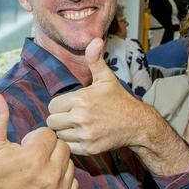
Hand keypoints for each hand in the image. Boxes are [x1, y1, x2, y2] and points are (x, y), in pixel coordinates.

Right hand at [0, 92, 77, 188]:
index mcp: (34, 157)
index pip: (49, 134)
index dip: (35, 137)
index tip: (25, 146)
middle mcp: (50, 175)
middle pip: (62, 146)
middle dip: (48, 147)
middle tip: (32, 155)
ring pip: (69, 164)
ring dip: (57, 162)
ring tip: (39, 167)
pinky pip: (73, 182)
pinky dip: (63, 179)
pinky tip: (47, 179)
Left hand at [46, 38, 188, 174]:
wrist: (137, 124)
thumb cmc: (119, 99)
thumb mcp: (106, 78)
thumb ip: (95, 60)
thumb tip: (95, 39)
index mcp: (81, 99)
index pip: (52, 106)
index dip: (59, 105)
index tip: (69, 105)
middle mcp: (80, 118)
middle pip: (52, 121)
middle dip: (59, 119)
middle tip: (70, 117)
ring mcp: (85, 135)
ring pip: (59, 135)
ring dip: (64, 131)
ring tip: (75, 126)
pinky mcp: (89, 149)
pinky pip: (68, 147)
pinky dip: (72, 143)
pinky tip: (81, 136)